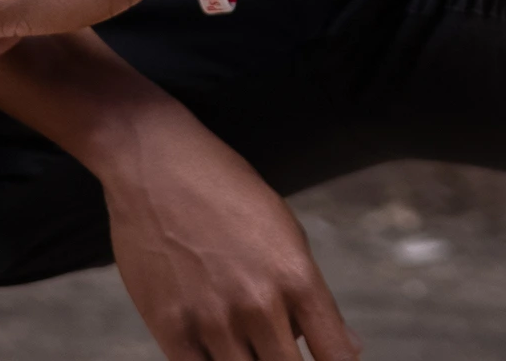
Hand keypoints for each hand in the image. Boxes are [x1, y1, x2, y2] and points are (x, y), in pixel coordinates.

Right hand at [89, 98, 360, 360]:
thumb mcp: (285, 230)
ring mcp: (213, 320)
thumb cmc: (225, 191)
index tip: (327, 359)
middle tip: (277, 346)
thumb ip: (313, 295)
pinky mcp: (170, 328)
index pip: (335, 353)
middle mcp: (259, 304)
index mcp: (296, 277)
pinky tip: (216, 345)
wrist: (156, 164)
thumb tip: (349, 346)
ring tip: (244, 337)